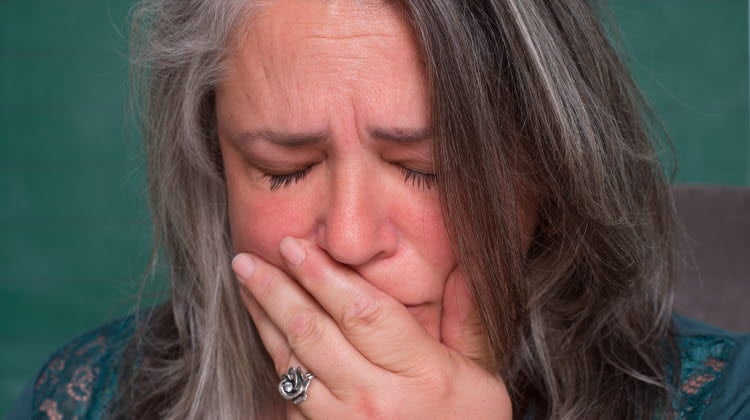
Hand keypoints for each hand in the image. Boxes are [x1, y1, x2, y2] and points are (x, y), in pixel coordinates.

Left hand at [232, 237, 511, 418]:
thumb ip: (467, 320)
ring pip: (291, 363)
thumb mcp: (482, 376)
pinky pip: (288, 398)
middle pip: (313, 332)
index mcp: (420, 372)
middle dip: (275, 289)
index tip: (295, 245)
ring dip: (264, 320)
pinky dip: (276, 360)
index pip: (361, 311)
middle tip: (248, 259)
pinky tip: (268, 333)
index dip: (322, 274)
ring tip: (247, 285)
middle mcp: (375, 399)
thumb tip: (463, 266)